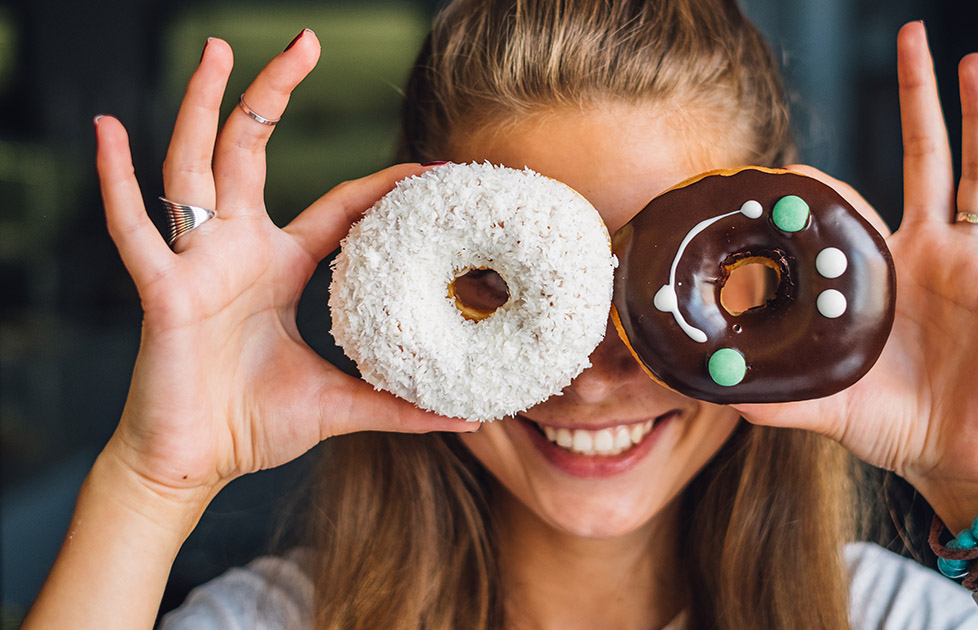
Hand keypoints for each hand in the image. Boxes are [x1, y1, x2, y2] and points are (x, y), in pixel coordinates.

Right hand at [96, 31, 474, 503]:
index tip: (424, 166)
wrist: (191, 464)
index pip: (336, 207)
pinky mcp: (162, 290)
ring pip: (197, 166)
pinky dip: (116, 181)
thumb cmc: (251, 425)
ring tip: (216, 48)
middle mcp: (237, 251)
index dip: (378, 186)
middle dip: (275, 93)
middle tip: (304, 41)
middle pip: (254, 151)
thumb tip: (466, 416)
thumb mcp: (340, 405)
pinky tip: (108, 129)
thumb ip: (399, 406)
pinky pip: (132, 228)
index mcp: (278, 267)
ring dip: (203, 106)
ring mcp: (197, 263)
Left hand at [735, 22, 977, 528]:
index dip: (824, 187)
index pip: (853, 207)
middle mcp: (928, 254)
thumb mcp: (825, 404)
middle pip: (926, 159)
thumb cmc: (894, 425)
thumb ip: (777, 395)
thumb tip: (715, 393)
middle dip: (918, 100)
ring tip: (971, 62)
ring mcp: (970, 265)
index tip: (787, 168)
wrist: (954, 458)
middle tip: (911, 39)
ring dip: (977, 117)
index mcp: (883, 273)